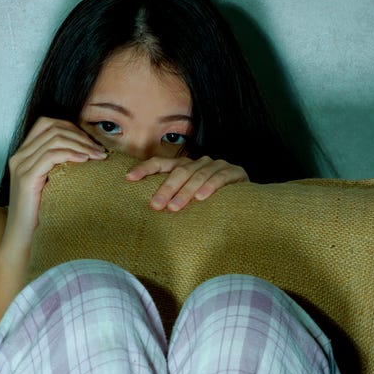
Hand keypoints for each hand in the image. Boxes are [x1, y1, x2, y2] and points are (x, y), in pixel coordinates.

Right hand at [3, 117, 106, 248]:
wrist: (24, 239)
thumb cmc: (42, 215)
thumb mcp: (52, 185)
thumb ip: (61, 167)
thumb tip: (90, 154)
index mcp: (24, 154)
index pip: (47, 124)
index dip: (71, 128)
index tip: (91, 143)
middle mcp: (19, 156)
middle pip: (52, 127)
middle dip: (80, 135)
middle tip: (99, 150)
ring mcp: (21, 166)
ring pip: (54, 139)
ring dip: (80, 144)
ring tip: (97, 155)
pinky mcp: (26, 178)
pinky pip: (51, 155)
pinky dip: (71, 153)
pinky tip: (85, 160)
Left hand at [125, 156, 248, 211]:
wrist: (245, 199)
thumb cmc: (210, 202)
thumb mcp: (187, 199)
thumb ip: (170, 199)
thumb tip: (144, 211)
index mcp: (184, 166)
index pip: (161, 163)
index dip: (145, 169)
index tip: (129, 178)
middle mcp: (199, 162)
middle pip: (179, 171)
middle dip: (166, 188)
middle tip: (156, 205)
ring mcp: (217, 166)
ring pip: (198, 175)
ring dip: (185, 192)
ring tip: (175, 207)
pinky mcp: (235, 172)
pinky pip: (220, 178)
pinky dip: (210, 187)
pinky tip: (201, 197)